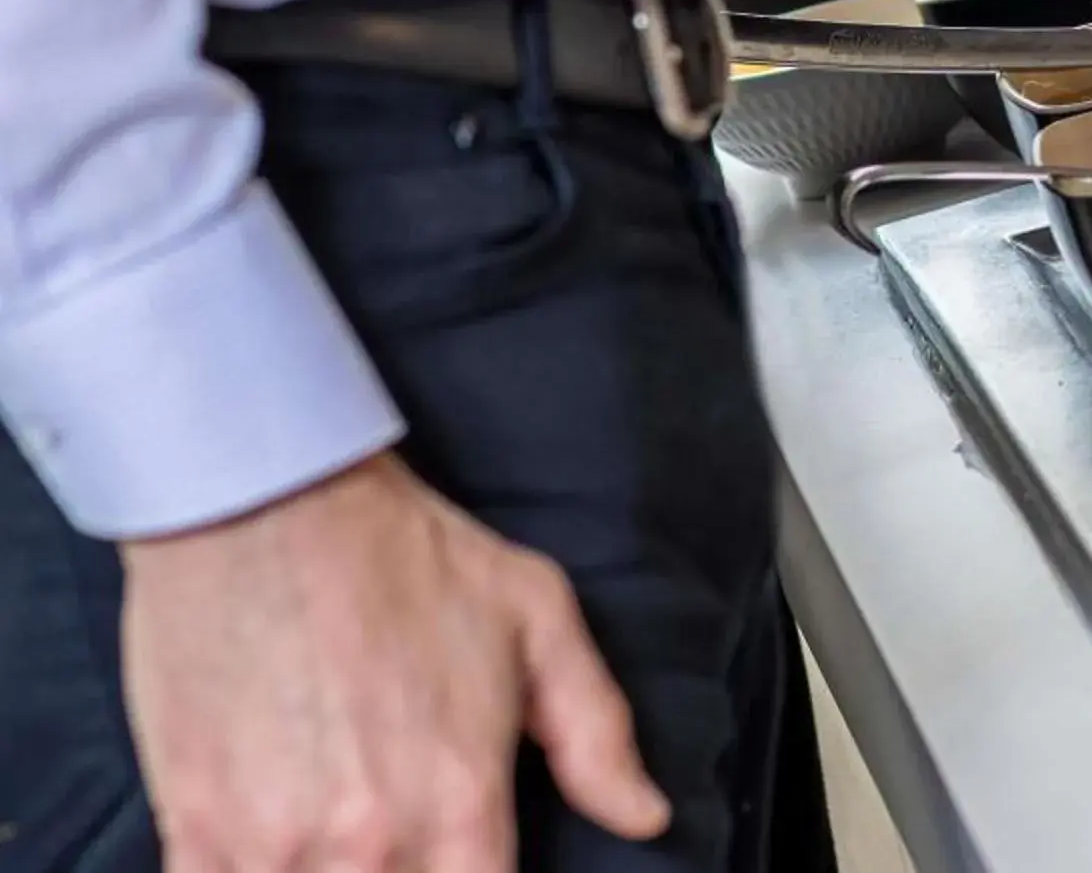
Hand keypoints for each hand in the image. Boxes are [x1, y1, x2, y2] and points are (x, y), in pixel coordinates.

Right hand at [120, 453, 667, 871]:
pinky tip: (280, 842)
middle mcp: (372, 845)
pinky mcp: (195, 834)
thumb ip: (597, 734)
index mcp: (462, 804)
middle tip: (410, 838)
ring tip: (344, 833)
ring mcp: (274, 848)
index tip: (469, 860)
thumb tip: (645, 815)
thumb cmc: (404, 555)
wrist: (266, 506)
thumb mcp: (538, 620)